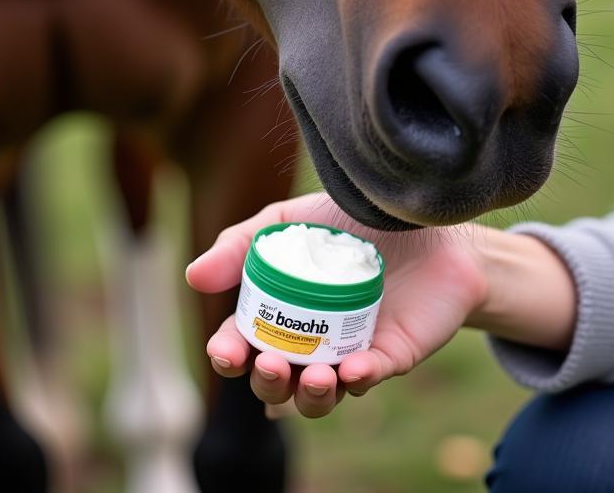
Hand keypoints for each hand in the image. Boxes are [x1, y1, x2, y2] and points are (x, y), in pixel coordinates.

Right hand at [185, 192, 489, 417]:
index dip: (229, 354)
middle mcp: (310, 340)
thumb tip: (192, 277)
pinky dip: (361, 377)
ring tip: (315, 377)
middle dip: (268, 383)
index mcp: (279, 312)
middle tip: (271, 364)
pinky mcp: (392, 353)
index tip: (228, 348)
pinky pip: (374, 376)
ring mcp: (350, 350)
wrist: (420, 214)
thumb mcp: (290, 220)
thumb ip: (242, 243)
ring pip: (322, 396)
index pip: (243, 345)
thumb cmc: (350, 219)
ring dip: (312, 397)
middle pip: (277, 383)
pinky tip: (354, 368)